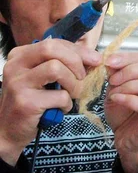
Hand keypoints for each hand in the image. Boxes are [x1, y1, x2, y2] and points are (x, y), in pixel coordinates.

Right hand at [0, 40, 101, 165]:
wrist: (8, 129)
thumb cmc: (30, 101)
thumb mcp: (40, 78)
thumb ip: (59, 64)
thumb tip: (91, 58)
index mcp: (20, 56)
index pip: (53, 42)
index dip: (78, 50)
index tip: (94, 59)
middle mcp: (16, 66)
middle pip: (52, 49)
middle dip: (75, 61)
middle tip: (82, 77)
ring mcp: (19, 83)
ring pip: (56, 69)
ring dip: (73, 84)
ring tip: (71, 95)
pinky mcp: (26, 102)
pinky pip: (59, 96)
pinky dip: (67, 104)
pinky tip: (60, 109)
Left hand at [104, 52, 137, 172]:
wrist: (124, 139)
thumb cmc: (123, 113)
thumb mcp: (116, 89)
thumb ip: (116, 75)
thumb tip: (111, 61)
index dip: (129, 57)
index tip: (109, 61)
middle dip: (132, 69)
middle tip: (112, 78)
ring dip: (132, 85)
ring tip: (114, 90)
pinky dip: (131, 100)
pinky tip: (116, 99)